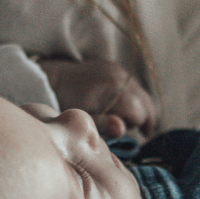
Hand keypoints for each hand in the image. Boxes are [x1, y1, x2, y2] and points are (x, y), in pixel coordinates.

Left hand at [39, 57, 157, 137]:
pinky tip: (125, 108)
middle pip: (146, 103)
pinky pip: (133, 85)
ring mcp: (118, 69)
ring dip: (140, 108)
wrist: (53, 77)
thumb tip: (122, 129)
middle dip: (142, 117)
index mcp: (115, 89)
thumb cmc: (66, 102)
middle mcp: (121, 76)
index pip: (139, 113)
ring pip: (142, 94)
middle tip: (139, 132)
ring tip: (132, 122)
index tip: (125, 132)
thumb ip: (104, 124)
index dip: (134, 125)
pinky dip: (133, 98)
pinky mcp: (114, 67)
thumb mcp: (84, 117)